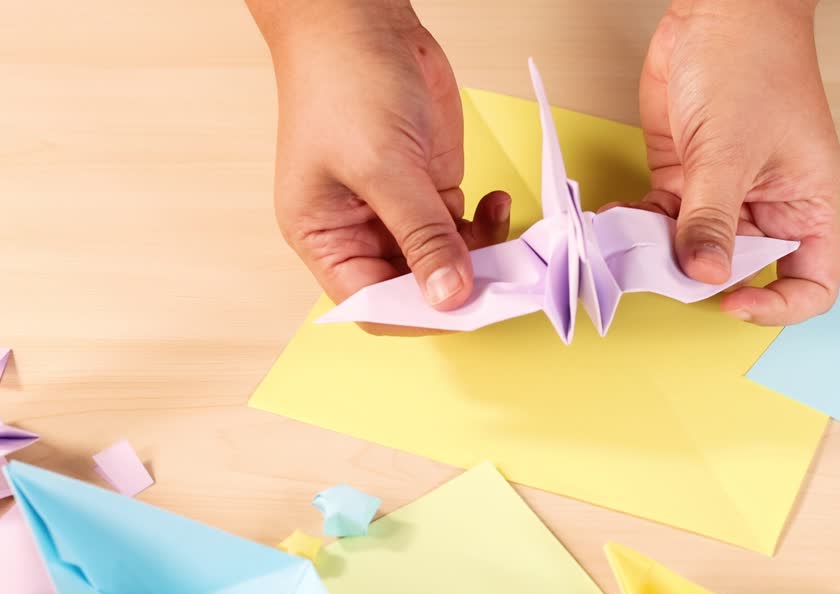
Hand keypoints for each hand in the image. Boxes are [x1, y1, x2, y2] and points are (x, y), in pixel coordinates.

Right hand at [248, 0, 508, 321]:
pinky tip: (499, 202)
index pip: (374, 305)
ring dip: (483, 256)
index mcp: (326, 238)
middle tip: (506, 278)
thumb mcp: (383, 166)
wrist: (362, 20)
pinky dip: (489, 225)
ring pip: (448, 262)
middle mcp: (360, 233)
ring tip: (510, 236)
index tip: (468, 307)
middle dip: (461, 286)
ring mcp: (399, 211)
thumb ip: (422, 235)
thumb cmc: (343, 82)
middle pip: (416, 289)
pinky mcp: (430, 187)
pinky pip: (464, 229)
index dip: (420, 315)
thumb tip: (449, 296)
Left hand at [639, 0, 839, 324]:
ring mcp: (725, 192)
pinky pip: (663, 220)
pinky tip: (615, 223)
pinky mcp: (687, 175)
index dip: (779, 305)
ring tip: (627, 249)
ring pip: (695, 248)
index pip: (812, 281)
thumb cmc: (753, 63)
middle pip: (744, 270)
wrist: (718, 8)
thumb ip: (712, 218)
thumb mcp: (731, 150)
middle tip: (663, 273)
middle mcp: (769, 204)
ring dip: (660, 255)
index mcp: (805, 204)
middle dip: (704, 277)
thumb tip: (705, 275)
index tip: (733, 301)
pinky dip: (639, 227)